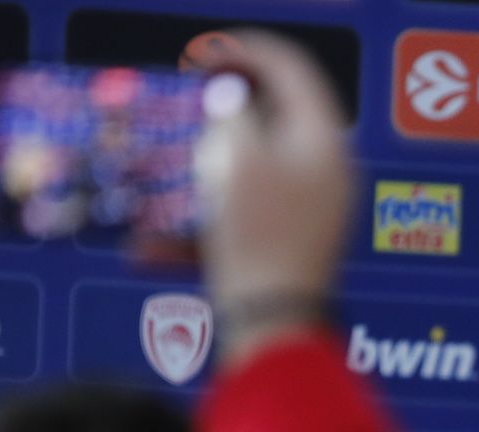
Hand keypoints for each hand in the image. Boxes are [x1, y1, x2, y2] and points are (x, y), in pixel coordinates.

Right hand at [184, 30, 353, 365]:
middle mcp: (327, 176)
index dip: (247, 52)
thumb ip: (234, 115)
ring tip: (172, 174)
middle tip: (191, 108)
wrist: (271, 330)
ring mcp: (310, 215)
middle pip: (274, 123)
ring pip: (250, 175)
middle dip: (224, 115)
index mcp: (325, 143)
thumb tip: (231, 101)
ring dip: (205, 174)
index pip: (294, 71)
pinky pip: (240, 224)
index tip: (207, 56)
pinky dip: (200, 229)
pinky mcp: (287, 249)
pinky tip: (151, 248)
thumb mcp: (238, 160)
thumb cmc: (260, 242)